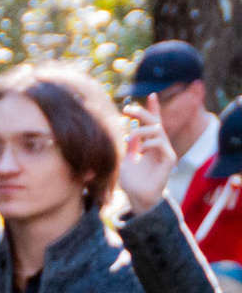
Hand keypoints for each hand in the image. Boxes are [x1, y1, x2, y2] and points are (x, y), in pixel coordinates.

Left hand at [120, 97, 174, 214]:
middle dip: (143, 112)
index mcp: (147, 142)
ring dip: (141, 131)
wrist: (138, 197)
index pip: (151, 122)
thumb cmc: (131, 180)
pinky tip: (140, 152)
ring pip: (158, 130)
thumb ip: (125, 147)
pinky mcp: (169, 159)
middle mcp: (157, 144)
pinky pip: (162, 144)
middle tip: (128, 109)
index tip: (151, 94)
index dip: (152, 108)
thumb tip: (123, 133)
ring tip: (130, 138)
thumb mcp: (123, 159)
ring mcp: (165, 151)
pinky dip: (149, 144)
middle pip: (155, 122)